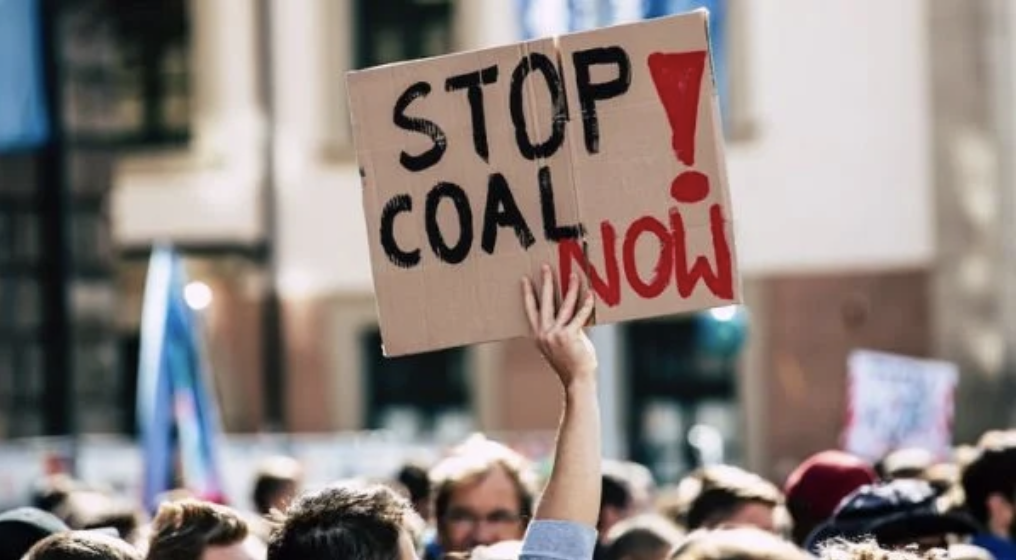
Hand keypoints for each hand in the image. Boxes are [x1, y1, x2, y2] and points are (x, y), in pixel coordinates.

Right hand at [523, 265, 597, 389]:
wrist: (577, 380)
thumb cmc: (571, 363)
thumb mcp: (559, 344)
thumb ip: (560, 328)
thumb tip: (571, 312)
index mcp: (538, 335)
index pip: (531, 310)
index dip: (528, 294)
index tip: (525, 279)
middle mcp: (544, 333)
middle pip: (544, 302)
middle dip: (546, 283)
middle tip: (546, 267)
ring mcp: (556, 335)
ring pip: (563, 305)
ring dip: (569, 288)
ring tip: (573, 275)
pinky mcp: (570, 336)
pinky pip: (579, 315)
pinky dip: (586, 304)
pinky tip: (589, 294)